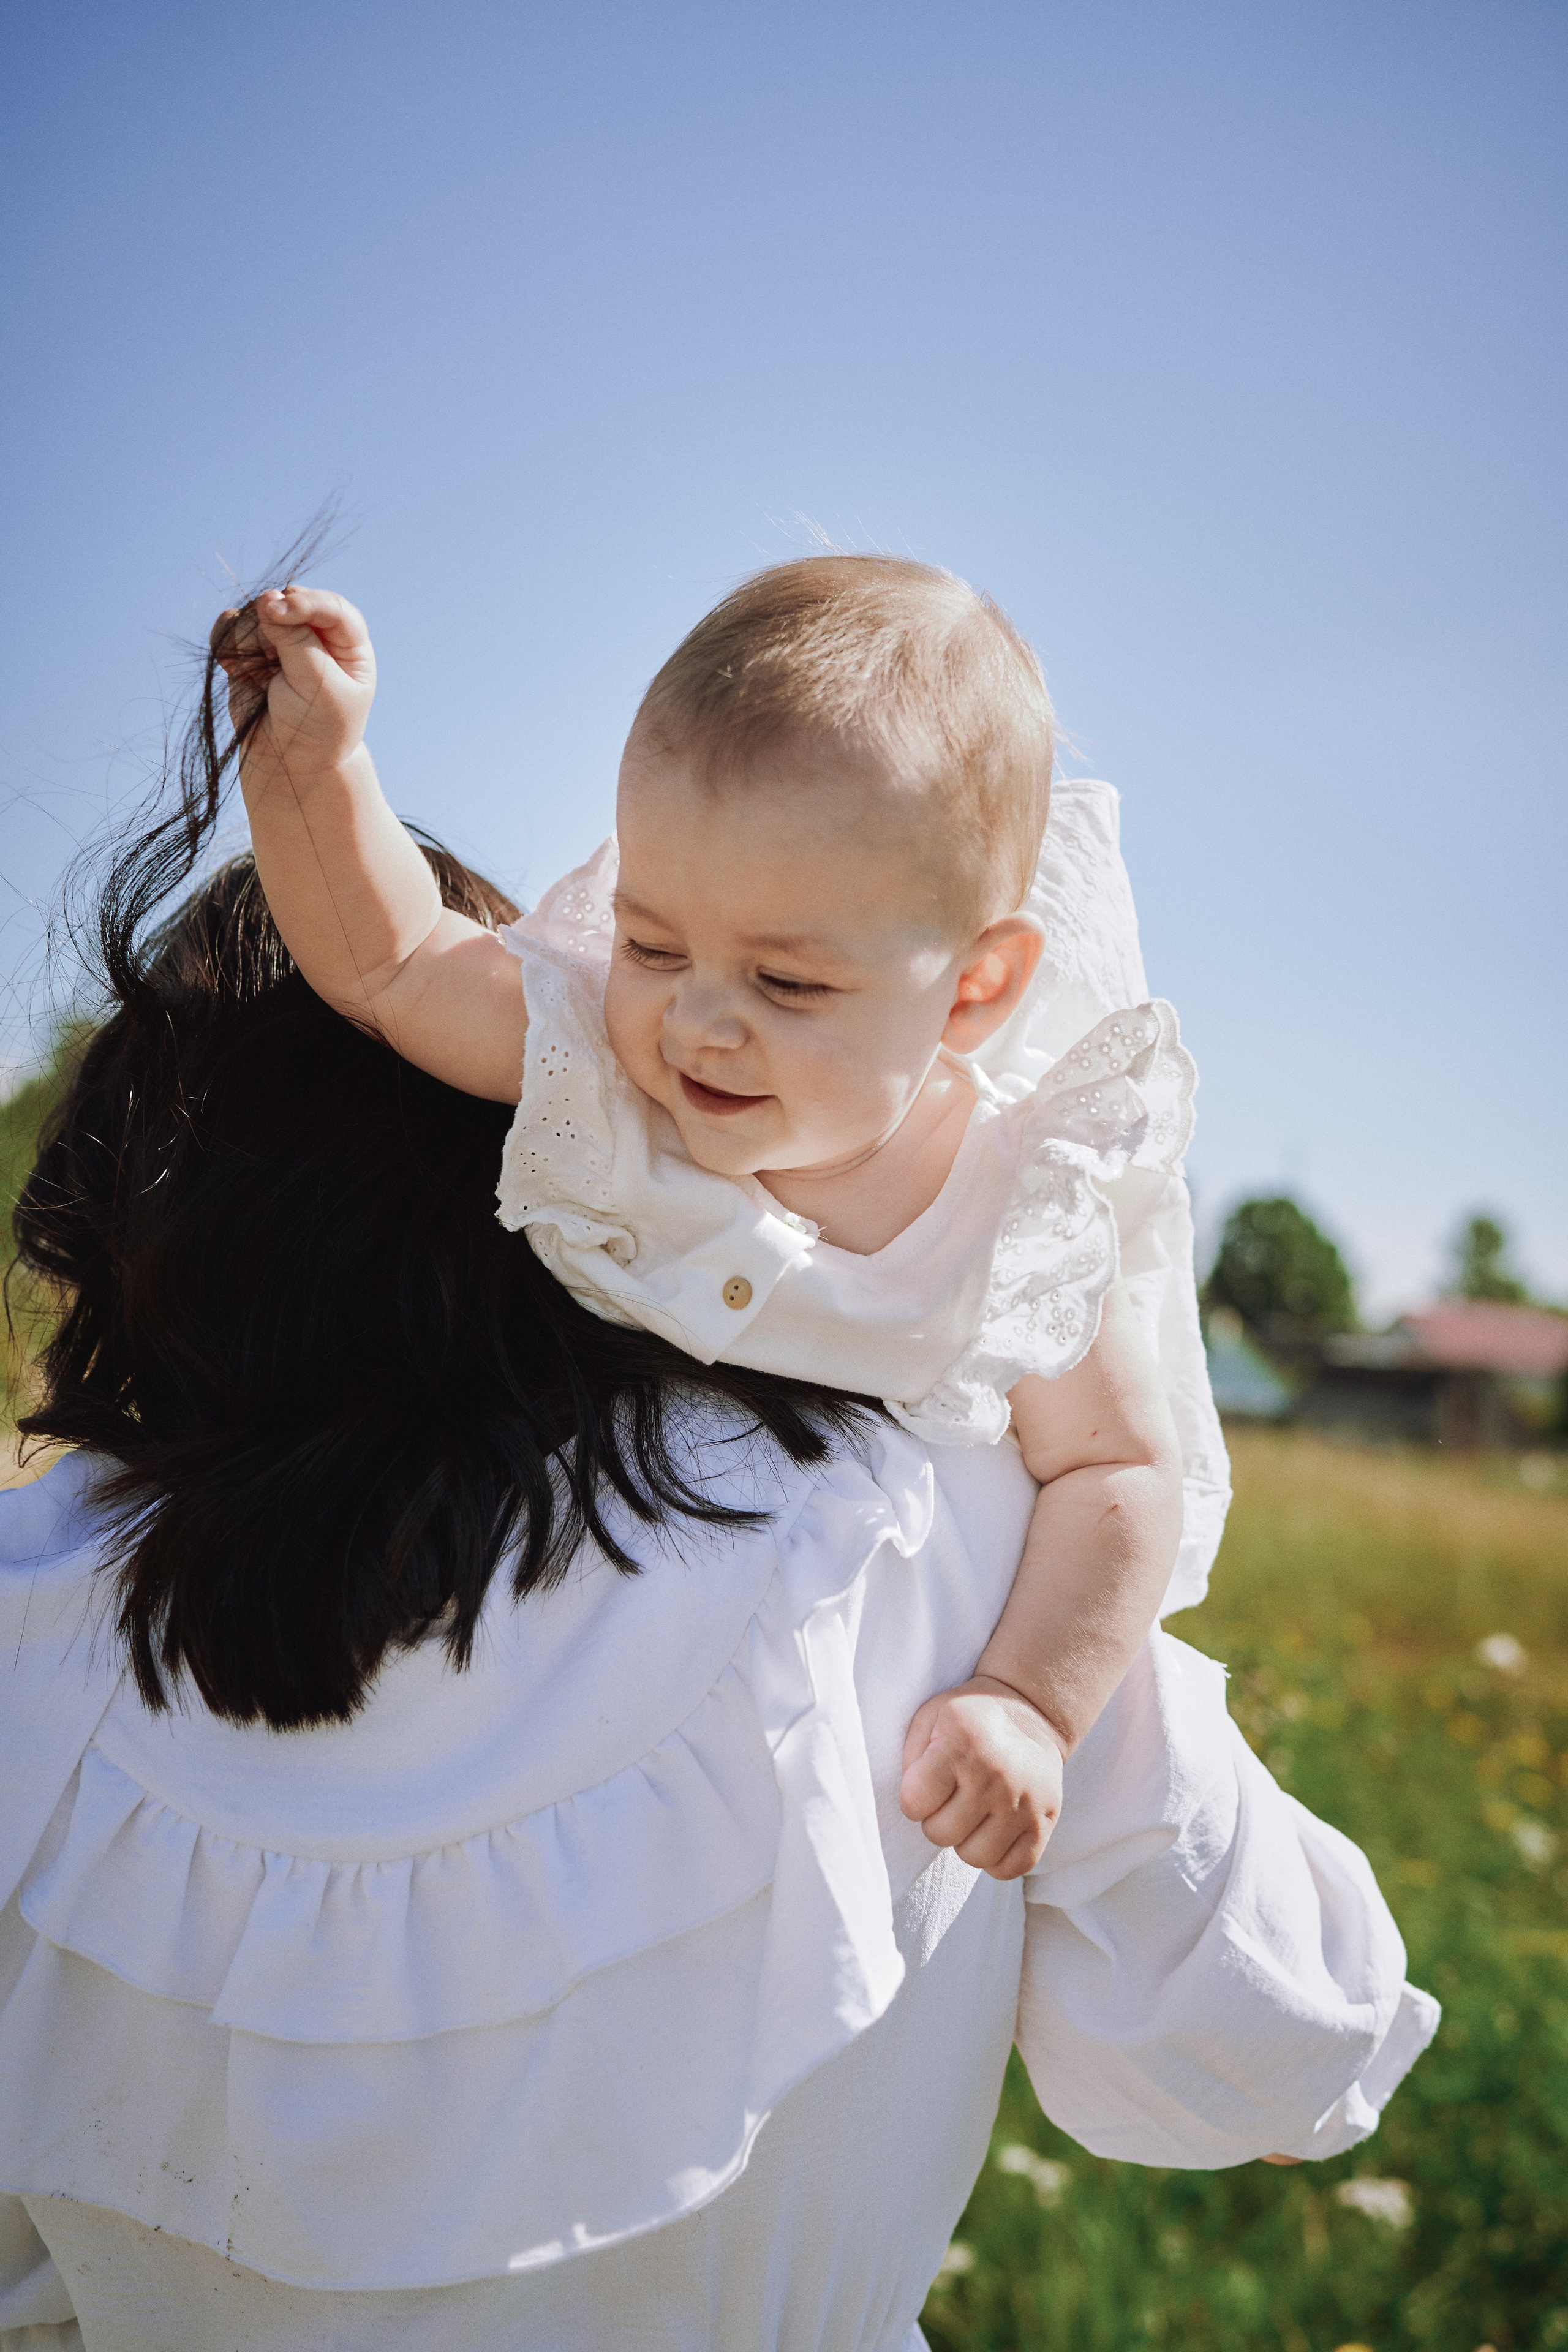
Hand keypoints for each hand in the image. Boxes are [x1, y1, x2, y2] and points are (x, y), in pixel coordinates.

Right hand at [210, 586, 375, 787]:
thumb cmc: (315, 729)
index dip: (304, 603)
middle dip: (271, 625)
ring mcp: (280, 639)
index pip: (332, 607)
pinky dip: (226, 641)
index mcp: (348, 643)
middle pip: (286, 601)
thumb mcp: (318, 688)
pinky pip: (228, 626)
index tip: (276, 611)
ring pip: (254, 613)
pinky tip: (238, 669)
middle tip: (271, 660)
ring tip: (262, 679)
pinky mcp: (249, 649)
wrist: (286, 762)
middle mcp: (315, 633)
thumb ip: (297, 643)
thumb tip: (267, 600)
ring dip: (249, 641)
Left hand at [899, 1675, 1065, 1880]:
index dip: (913, 1798)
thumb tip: (914, 1805)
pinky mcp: (1045, 1822)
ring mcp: (1025, 1802)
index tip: (926, 1784)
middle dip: (937, 1820)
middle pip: (941, 1834)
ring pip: (975, 1858)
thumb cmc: (970, 1720)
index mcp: (962, 1745)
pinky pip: (1011, 1868)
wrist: (1031, 1712)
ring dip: (966, 1841)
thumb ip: (912, 1760)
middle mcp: (996, 1775)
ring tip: (973, 1814)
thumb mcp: (931, 1719)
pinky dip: (996, 1858)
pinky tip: (994, 1831)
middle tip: (951, 1798)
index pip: (914, 1803)